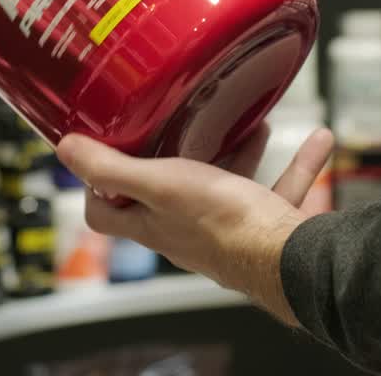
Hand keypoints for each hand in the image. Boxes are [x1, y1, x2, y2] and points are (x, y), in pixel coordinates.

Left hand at [56, 125, 335, 325]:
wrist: (291, 259)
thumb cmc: (223, 225)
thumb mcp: (158, 184)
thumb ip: (112, 167)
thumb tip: (66, 150)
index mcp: (154, 222)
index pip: (107, 213)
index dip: (97, 185)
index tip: (100, 151)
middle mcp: (188, 230)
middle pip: (169, 194)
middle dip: (177, 154)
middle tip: (179, 121)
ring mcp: (230, 230)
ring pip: (229, 184)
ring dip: (238, 151)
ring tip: (247, 121)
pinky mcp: (269, 227)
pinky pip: (281, 189)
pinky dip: (298, 164)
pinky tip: (315, 139)